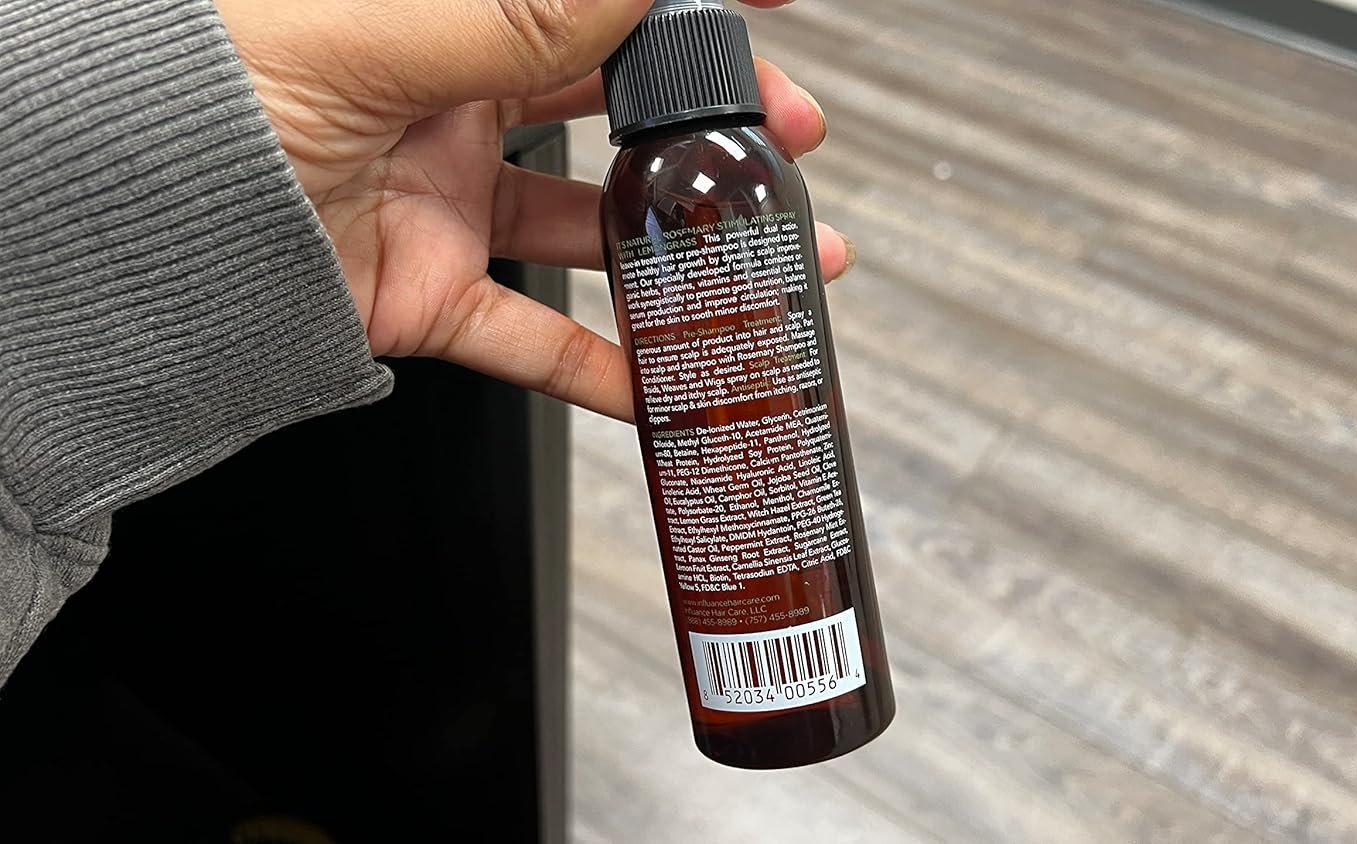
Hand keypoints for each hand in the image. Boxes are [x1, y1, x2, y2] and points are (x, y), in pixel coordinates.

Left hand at [215, 0, 848, 421]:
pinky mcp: (430, 298)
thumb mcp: (379, 30)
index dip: (686, 10)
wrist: (114, 225)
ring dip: (684, 253)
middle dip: (710, 129)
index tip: (777, 7)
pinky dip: (607, 371)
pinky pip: (534, 340)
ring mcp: (445, 204)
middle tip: (785, 142)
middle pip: (613, 115)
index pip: (593, 4)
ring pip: (590, 231)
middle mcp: (450, 104)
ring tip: (776, 264)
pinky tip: (672, 383)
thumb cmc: (200, 91)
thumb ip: (522, 10)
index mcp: (439, 17)